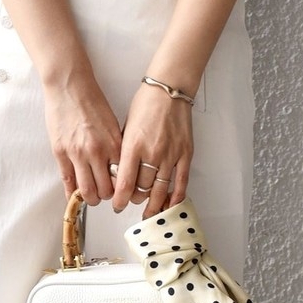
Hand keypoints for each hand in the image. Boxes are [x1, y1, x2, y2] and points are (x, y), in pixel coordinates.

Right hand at [43, 76, 122, 204]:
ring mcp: (77, 153)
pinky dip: (71, 193)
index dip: (122, 189)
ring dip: (90, 198)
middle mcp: (97, 152)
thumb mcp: (112, 125)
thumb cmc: (91, 101)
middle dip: (106, 196)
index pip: (122, 179)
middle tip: (104, 194)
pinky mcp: (60, 152)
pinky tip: (73, 196)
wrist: (70, 86)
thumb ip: (115, 148)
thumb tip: (116, 169)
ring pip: (86, 191)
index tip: (120, 191)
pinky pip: (67, 181)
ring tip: (91, 196)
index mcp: (113, 144)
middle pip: (105, 190)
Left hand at [111, 83, 192, 215]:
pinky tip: (170, 204)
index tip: (116, 206)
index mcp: (132, 146)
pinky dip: (175, 196)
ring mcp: (170, 155)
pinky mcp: (185, 154)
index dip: (119, 199)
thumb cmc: (145, 104)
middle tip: (131, 201)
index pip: (124, 183)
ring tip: (148, 212)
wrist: (169, 90)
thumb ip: (123, 152)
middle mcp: (151, 153)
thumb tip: (119, 174)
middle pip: (142, 189)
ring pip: (160, 190)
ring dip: (153, 204)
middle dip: (134, 199)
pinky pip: (181, 182)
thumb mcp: (125, 127)